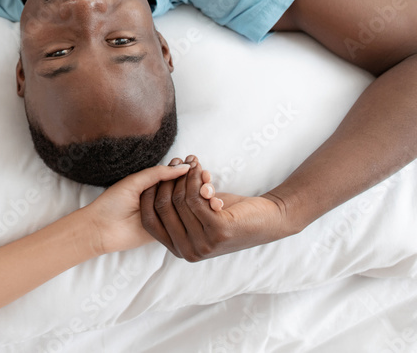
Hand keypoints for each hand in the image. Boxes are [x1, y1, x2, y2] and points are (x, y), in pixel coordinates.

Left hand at [83, 162, 193, 254]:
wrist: (100, 229)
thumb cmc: (112, 202)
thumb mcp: (135, 182)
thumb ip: (157, 173)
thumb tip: (183, 166)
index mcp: (151, 185)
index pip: (172, 176)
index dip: (183, 170)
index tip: (195, 163)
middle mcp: (158, 199)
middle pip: (179, 190)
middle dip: (189, 182)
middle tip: (201, 174)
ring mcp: (162, 215)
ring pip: (182, 205)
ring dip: (190, 196)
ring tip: (199, 188)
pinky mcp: (165, 231)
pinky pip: (179, 222)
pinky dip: (186, 214)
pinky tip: (194, 206)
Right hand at [139, 155, 291, 260]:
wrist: (269, 219)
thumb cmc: (231, 214)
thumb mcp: (198, 216)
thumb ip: (176, 211)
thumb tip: (149, 187)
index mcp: (180, 250)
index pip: (149, 221)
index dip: (148, 195)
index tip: (155, 174)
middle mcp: (189, 252)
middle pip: (163, 209)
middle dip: (166, 181)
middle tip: (175, 163)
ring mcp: (204, 244)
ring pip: (179, 201)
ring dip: (183, 176)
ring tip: (190, 163)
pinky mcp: (218, 231)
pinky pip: (195, 199)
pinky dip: (195, 180)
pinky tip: (200, 170)